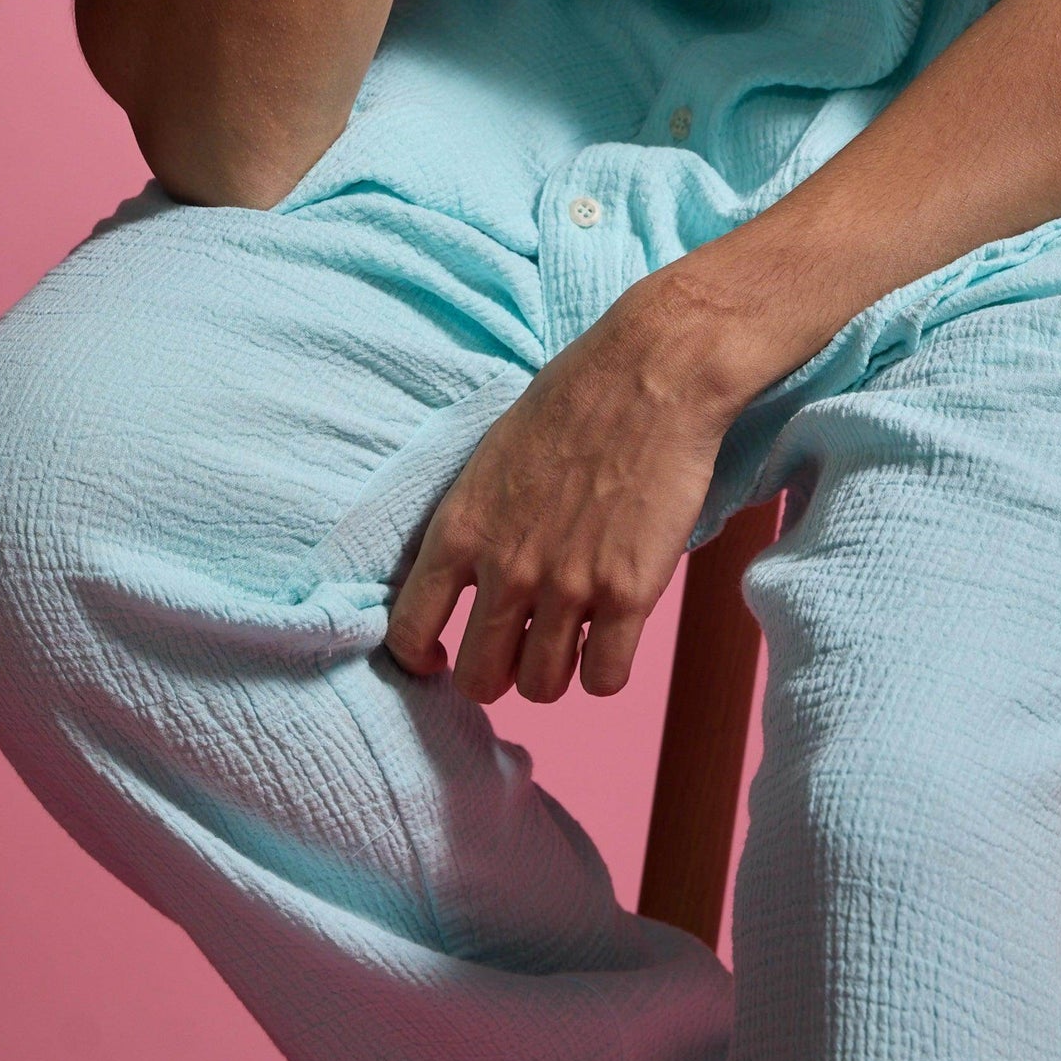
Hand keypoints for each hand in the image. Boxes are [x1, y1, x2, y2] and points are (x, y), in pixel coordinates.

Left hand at [386, 287, 738, 704]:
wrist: (651, 372)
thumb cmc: (574, 399)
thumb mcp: (494, 457)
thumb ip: (480, 525)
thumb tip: (479, 580)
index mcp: (461, 528)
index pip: (409, 630)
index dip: (424, 657)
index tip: (444, 654)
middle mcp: (505, 568)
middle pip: (479, 677)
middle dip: (497, 672)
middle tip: (520, 650)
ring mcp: (566, 587)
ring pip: (542, 688)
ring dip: (556, 671)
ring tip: (573, 636)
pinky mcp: (628, 594)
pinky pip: (604, 680)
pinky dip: (606, 667)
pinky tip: (614, 632)